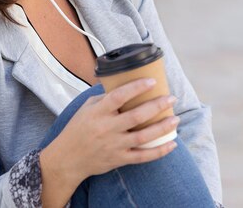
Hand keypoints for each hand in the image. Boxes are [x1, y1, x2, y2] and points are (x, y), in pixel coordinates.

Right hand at [43, 78, 179, 183]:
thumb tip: (126, 85)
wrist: (67, 159)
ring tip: (175, 118)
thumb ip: (105, 98)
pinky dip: (159, 151)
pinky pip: (143, 156)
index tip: (152, 81)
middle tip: (171, 98)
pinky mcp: (119, 159)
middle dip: (157, 106)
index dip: (136, 88)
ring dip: (162, 127)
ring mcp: (114, 145)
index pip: (118, 97)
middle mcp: (106, 128)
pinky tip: (172, 143)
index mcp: (98, 112)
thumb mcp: (87, 108)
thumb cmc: (78, 129)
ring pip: (143, 136)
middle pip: (136, 116)